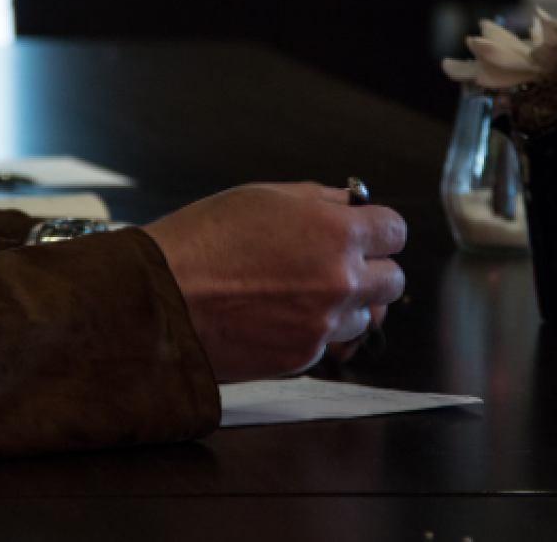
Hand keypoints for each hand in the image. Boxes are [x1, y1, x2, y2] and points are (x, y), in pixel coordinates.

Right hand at [143, 182, 406, 381]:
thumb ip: (319, 200)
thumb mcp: (265, 197)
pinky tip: (279, 316)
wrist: (162, 298)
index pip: (395, 231)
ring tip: (302, 293)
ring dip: (345, 305)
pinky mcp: (304, 358)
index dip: (378, 230)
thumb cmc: (204, 239)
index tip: (366, 232)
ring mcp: (324, 324)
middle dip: (371, 270)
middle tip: (338, 264)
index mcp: (337, 232)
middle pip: (392, 280)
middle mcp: (341, 281)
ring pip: (365, 317)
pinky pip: (329, 343)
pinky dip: (314, 331)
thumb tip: (352, 203)